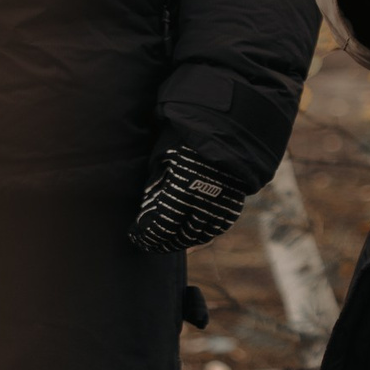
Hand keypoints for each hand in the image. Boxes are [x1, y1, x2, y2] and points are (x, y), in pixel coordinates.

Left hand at [131, 143, 248, 253]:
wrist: (225, 126)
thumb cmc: (185, 138)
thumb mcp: (162, 159)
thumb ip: (156, 187)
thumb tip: (147, 211)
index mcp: (183, 191)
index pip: (162, 228)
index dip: (147, 236)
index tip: (136, 236)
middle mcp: (204, 203)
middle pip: (181, 237)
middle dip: (163, 243)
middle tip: (150, 242)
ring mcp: (221, 206)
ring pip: (200, 236)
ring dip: (182, 241)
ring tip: (168, 240)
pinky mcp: (233, 204)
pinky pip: (217, 229)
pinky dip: (202, 234)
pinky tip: (190, 232)